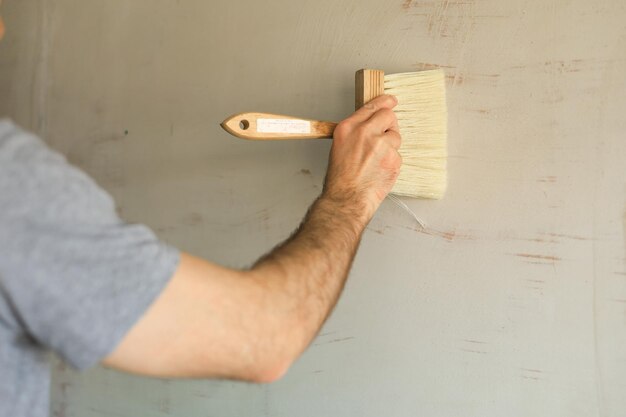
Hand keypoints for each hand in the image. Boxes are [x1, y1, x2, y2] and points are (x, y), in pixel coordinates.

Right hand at [323, 94, 401, 222]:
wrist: (347, 199)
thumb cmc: (340, 179)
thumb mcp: (340, 147)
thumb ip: (355, 132)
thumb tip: (371, 126)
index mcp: (348, 128)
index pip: (371, 106)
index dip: (384, 102)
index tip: (391, 100)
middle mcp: (365, 132)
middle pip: (388, 116)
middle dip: (390, 124)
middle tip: (385, 136)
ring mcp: (381, 145)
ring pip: (395, 137)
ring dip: (390, 147)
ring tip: (376, 161)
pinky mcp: (393, 159)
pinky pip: (398, 155)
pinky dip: (392, 162)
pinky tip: (380, 171)